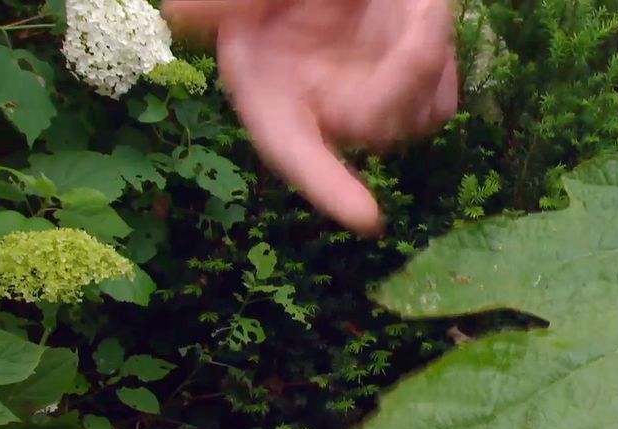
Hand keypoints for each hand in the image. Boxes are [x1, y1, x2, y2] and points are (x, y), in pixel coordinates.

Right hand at [162, 0, 458, 234]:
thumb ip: (228, 4)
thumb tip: (179, 13)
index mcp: (268, 92)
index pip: (293, 151)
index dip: (326, 186)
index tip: (366, 218)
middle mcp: (318, 110)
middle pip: (373, 127)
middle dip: (402, 76)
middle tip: (419, 9)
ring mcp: (368, 106)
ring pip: (414, 120)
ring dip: (423, 62)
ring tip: (413, 4)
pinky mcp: (411, 96)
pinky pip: (437, 103)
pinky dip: (438, 62)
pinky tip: (420, 13)